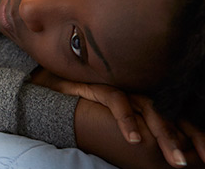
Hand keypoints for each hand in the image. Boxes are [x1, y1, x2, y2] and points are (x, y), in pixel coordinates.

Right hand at [31, 68, 204, 167]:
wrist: (57, 92)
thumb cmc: (90, 110)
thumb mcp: (119, 125)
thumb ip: (140, 133)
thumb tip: (162, 152)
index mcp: (145, 104)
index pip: (177, 119)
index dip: (195, 136)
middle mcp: (137, 95)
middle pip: (170, 115)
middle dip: (187, 139)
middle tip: (197, 164)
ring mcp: (122, 90)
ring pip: (150, 109)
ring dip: (165, 134)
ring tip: (176, 160)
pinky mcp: (102, 88)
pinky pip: (117, 102)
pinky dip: (127, 121)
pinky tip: (134, 140)